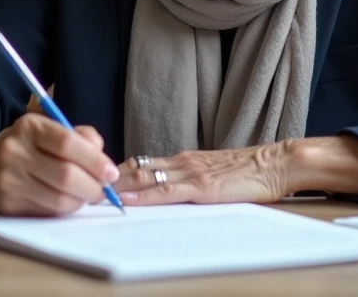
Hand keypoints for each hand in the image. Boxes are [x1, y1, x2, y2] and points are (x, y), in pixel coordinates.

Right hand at [0, 114, 119, 216]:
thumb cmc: (25, 147)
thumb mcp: (47, 130)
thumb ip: (79, 137)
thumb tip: (103, 158)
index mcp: (30, 127)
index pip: (67, 143)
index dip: (94, 160)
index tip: (111, 172)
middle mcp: (15, 151)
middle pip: (66, 175)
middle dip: (93, 186)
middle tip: (104, 189)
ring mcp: (9, 180)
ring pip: (59, 199)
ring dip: (81, 201)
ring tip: (87, 195)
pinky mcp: (7, 204)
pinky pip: (47, 212)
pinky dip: (65, 209)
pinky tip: (68, 201)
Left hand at [113, 136, 357, 205]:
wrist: (279, 163)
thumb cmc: (251, 172)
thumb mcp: (214, 173)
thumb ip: (190, 179)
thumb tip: (166, 188)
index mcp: (184, 158)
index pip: (141, 162)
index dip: (115, 170)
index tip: (89, 176)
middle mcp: (182, 160)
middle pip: (135, 167)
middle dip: (107, 177)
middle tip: (78, 184)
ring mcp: (191, 172)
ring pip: (145, 176)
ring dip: (117, 186)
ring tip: (91, 193)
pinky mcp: (203, 186)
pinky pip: (167, 190)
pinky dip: (145, 194)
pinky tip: (128, 198)